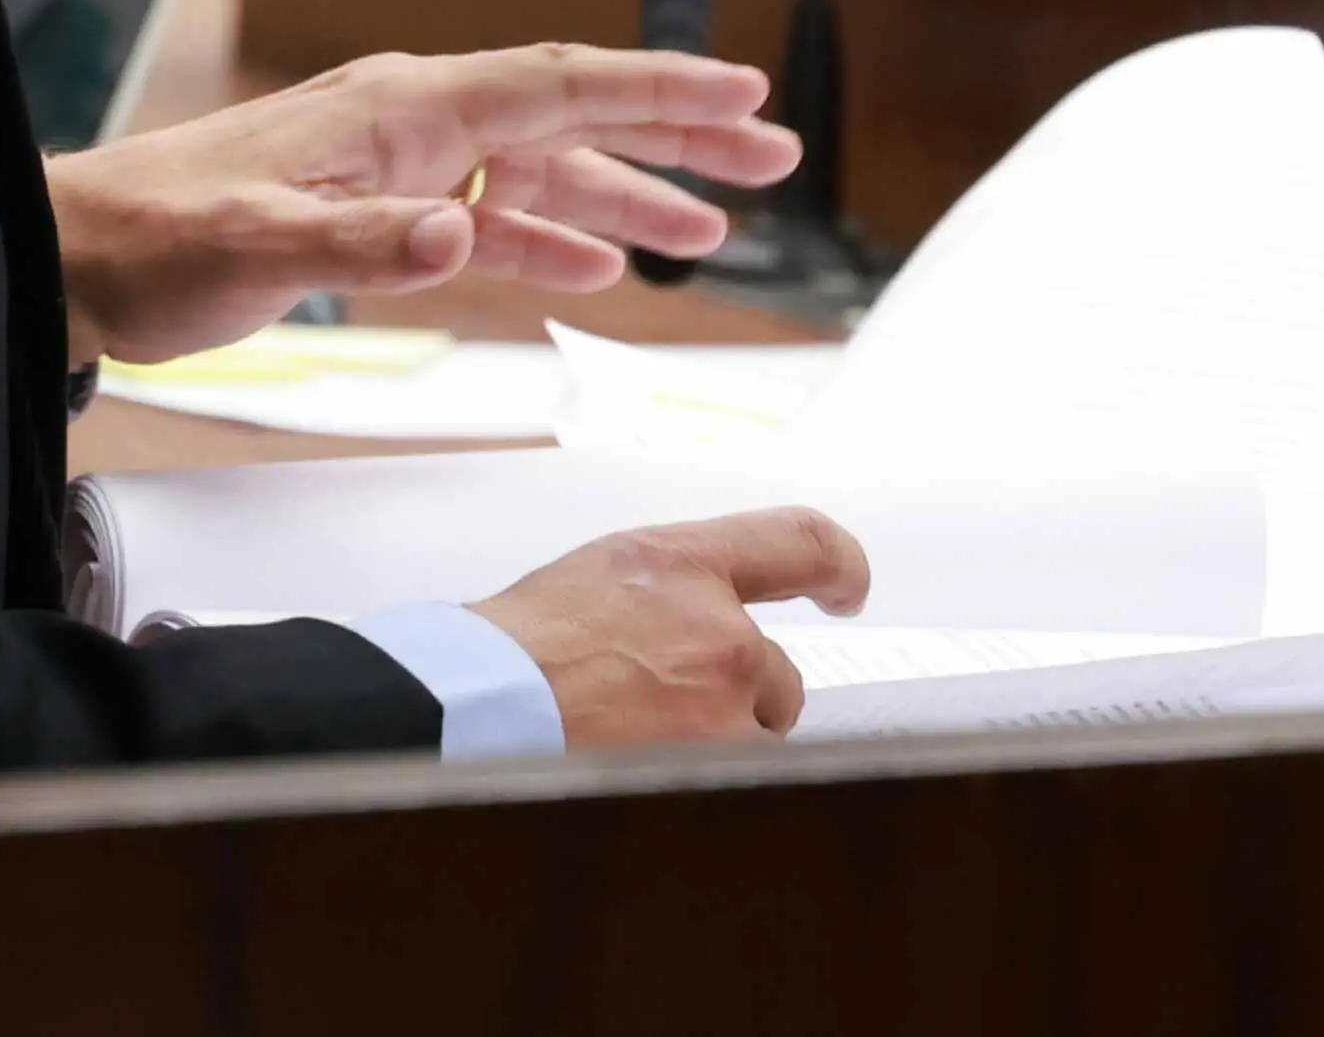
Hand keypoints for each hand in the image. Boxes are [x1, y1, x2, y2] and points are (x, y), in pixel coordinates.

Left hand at [48, 42, 803, 366]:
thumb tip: (462, 240)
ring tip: (711, 233)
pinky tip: (595, 273)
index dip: (659, 90)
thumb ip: (367, 248)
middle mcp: (414, 123)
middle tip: (772, 159)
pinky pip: (489, 224)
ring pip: (539, 176)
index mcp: (406, 109)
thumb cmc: (160, 242)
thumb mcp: (262, 247)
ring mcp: (398, 169)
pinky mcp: (375, 219)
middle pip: (572, 118)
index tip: (747, 97)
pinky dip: (548, 244)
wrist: (83, 260)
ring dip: (623, 201)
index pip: (560, 85)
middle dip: (674, 136)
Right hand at [478, 507, 867, 743]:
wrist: (477, 711)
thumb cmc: (515, 652)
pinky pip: (742, 779)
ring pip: (757, 738)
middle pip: (778, 676)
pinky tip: (643, 773)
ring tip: (634, 744)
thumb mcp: (597, 579)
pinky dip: (707, 781)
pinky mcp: (719, 767)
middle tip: (659, 714)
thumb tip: (704, 622)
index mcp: (681, 566)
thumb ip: (666, 592)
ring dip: (718, 746)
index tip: (847, 587)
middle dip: (737, 700)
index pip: (799, 541)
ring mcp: (724, 709)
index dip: (839, 563)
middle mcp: (721, 633)